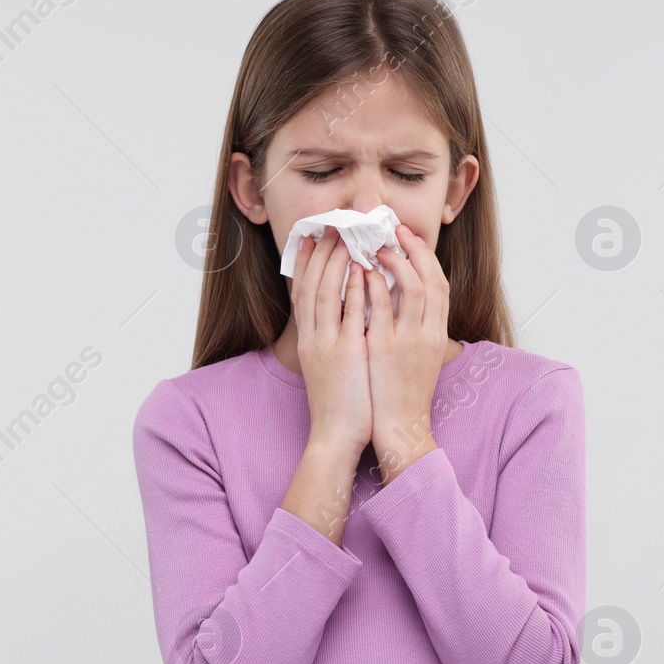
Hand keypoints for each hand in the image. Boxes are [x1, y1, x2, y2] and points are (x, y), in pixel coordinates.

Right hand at [291, 226, 371, 457]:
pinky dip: (354, 290)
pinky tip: (362, 270)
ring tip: (345, 237)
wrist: (335, 437)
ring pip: (327, 294)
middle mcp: (313, 339)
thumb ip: (331, 339)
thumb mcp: (328, 366)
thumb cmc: (338, 405)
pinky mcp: (347, 355)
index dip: (304, 263)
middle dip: (319, 254)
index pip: (301, 293)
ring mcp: (328, 345)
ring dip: (335, 263)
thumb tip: (341, 316)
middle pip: (311, 286)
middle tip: (329, 226)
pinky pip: (350, 315)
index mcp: (307, 341)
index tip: (309, 238)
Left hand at [362, 223, 447, 483]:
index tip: (410, 240)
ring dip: (395, 261)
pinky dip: (374, 285)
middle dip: (415, 250)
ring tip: (376, 247)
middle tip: (395, 230)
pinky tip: (361, 271)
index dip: (426, 259)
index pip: (441, 285)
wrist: (401, 430)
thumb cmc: (405, 397)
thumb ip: (415, 330)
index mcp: (437, 335)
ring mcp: (408, 340)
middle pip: (431, 279)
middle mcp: (428, 334)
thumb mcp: (420, 360)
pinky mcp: (386, 349)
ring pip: (410, 287)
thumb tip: (402, 303)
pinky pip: (381, 308)